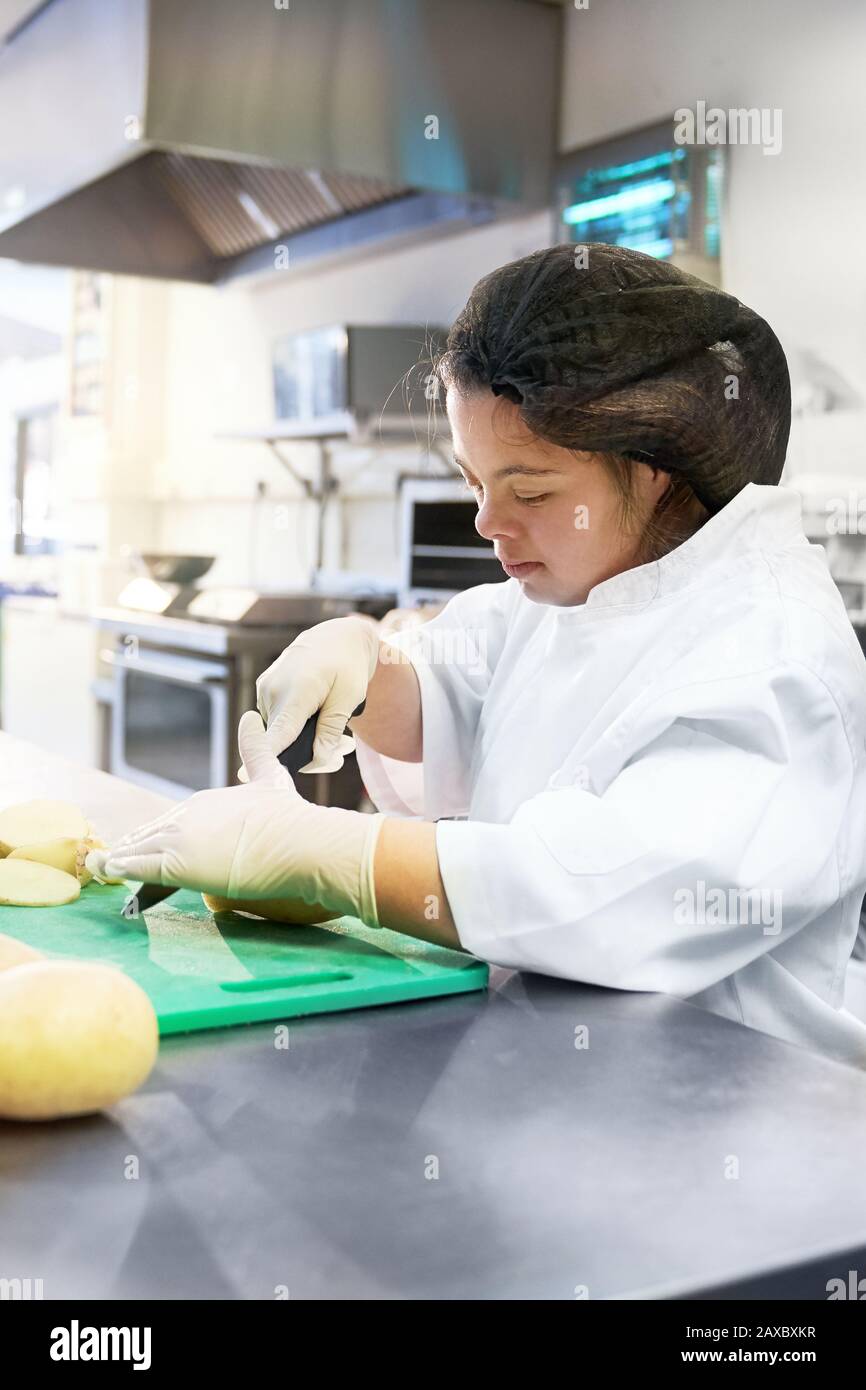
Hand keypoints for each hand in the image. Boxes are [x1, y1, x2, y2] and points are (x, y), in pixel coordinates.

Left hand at [89, 712, 384, 922]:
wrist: (299, 842)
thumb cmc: (288, 816)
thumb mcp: (269, 777)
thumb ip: (256, 750)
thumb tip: (251, 717)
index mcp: (203, 802)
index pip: (169, 821)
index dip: (155, 835)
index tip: (143, 844)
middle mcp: (186, 815)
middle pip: (149, 834)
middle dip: (133, 847)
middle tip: (114, 862)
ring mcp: (179, 839)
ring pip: (137, 850)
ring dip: (119, 860)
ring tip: (101, 869)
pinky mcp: (177, 864)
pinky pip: (137, 867)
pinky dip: (120, 870)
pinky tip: (108, 872)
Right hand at [240, 615, 379, 781]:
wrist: (336, 637)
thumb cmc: (347, 665)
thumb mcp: (349, 698)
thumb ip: (330, 729)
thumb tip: (316, 758)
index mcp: (296, 691)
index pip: (277, 733)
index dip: (265, 756)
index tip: (243, 777)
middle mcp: (273, 690)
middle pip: (281, 740)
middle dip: (311, 753)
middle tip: (344, 751)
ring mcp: (265, 690)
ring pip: (279, 732)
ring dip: (305, 741)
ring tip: (340, 739)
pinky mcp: (265, 692)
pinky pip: (277, 721)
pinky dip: (296, 728)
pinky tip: (320, 724)